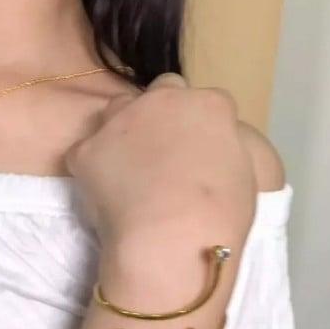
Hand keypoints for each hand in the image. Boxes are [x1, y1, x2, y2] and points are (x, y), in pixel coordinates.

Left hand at [64, 72, 257, 250]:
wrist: (170, 237)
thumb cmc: (219, 214)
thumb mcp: (242, 173)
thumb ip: (222, 149)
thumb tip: (207, 153)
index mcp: (209, 105)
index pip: (206, 102)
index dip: (200, 127)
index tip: (197, 152)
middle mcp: (163, 100)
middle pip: (162, 92)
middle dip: (163, 113)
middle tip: (163, 152)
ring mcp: (121, 119)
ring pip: (119, 109)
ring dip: (124, 129)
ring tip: (129, 168)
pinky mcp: (87, 148)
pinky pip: (87, 150)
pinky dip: (92, 166)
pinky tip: (103, 192)